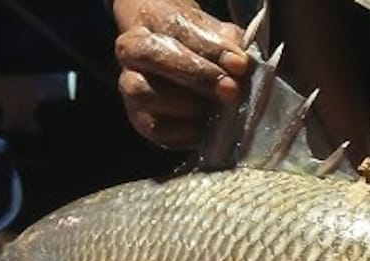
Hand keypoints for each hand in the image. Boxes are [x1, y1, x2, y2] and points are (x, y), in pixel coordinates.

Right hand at [112, 0, 248, 147]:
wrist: (180, 60)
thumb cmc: (201, 44)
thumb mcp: (220, 35)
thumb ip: (229, 45)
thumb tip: (238, 66)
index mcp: (152, 20)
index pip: (177, 30)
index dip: (210, 50)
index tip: (239, 65)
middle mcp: (133, 51)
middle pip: (152, 58)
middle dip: (196, 76)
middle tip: (229, 90)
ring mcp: (130, 86)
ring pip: (145, 94)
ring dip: (187, 105)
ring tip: (217, 110)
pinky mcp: (139, 118)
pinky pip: (155, 128)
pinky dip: (184, 132)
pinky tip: (207, 127)